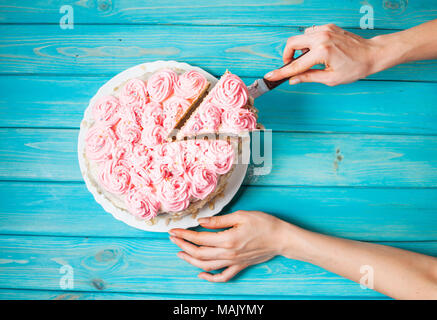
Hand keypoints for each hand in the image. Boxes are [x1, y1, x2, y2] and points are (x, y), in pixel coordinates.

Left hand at [169, 210, 293, 281]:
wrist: (281, 238)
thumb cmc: (264, 224)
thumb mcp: (241, 216)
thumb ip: (219, 220)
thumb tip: (201, 222)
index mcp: (227, 239)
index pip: (199, 239)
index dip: (184, 235)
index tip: (174, 230)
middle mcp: (228, 253)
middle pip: (199, 253)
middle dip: (183, 245)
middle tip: (173, 239)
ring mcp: (233, 262)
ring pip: (207, 266)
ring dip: (191, 261)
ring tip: (180, 253)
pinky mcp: (239, 266)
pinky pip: (223, 277)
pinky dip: (210, 278)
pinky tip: (201, 274)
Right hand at [264, 24, 382, 85]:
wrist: (372, 54)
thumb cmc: (355, 68)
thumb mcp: (331, 78)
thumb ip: (309, 78)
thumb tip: (293, 80)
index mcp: (322, 52)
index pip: (296, 65)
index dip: (282, 72)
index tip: (271, 76)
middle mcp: (322, 38)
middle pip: (291, 43)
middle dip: (287, 56)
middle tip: (292, 66)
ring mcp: (325, 30)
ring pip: (300, 37)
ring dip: (299, 49)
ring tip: (309, 60)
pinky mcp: (328, 27)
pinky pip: (310, 33)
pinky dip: (308, 43)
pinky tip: (317, 52)